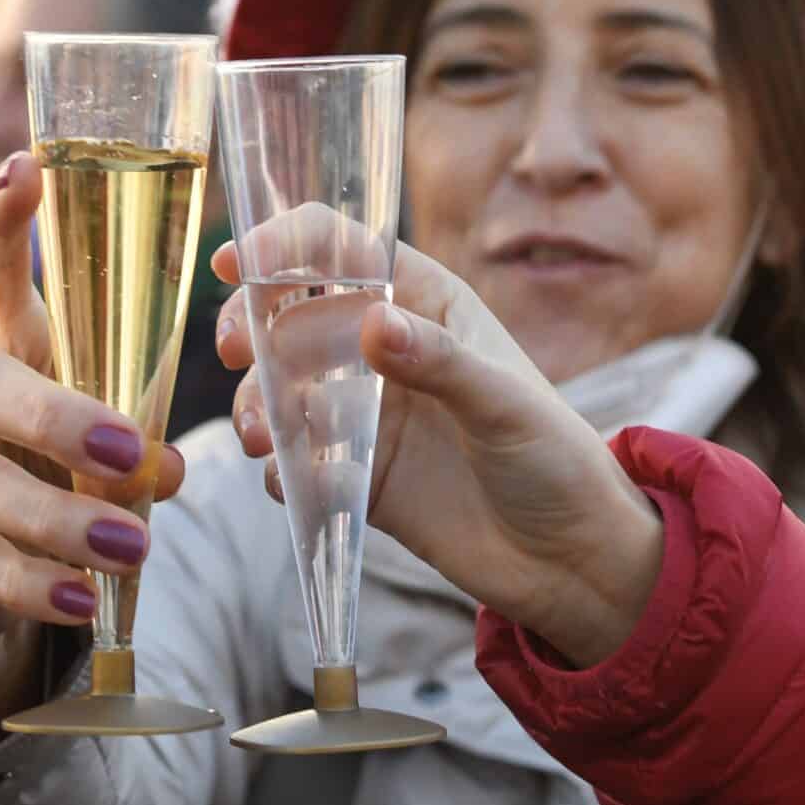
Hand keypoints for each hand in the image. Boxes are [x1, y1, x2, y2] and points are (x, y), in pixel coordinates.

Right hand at [0, 154, 184, 752]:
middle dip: (56, 420)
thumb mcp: (86, 412)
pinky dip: (27, 585)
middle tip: (134, 452)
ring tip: (130, 548)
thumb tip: (165, 463)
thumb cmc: (44, 453)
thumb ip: (128, 420)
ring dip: (59, 521)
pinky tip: (78, 601)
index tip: (27, 169)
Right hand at [214, 235, 662, 666]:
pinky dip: (278, 465)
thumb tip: (371, 322)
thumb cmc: (556, 460)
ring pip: (278, 387)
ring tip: (261, 435)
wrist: (570, 561)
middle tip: (233, 351)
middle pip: (288, 310)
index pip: (340, 246)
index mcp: (422, 301)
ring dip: (255, 401)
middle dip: (249, 322)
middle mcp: (382, 348)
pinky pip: (293, 460)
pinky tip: (290, 481)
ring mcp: (362, 412)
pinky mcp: (351, 473)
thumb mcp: (505, 402)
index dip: (283, 242)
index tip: (236, 262)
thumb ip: (439, 361)